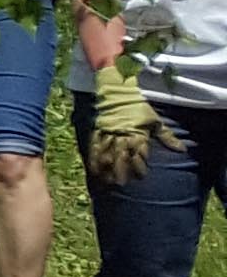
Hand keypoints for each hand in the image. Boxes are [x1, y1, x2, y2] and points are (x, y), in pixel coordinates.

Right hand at [91, 59, 158, 187]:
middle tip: (121, 184)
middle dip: (120, 170)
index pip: (138, 152)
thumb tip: (182, 149)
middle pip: (121, 155)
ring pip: (106, 152)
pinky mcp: (98, 130)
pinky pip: (94, 145)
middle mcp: (121, 134)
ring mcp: (108, 133)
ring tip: (105, 180)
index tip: (140, 176)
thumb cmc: (139, 107)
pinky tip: (94, 168)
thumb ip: (167, 137)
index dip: (139, 165)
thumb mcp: (156, 121)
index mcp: (137, 133)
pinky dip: (93, 157)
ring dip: (105, 167)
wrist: (118, 92)